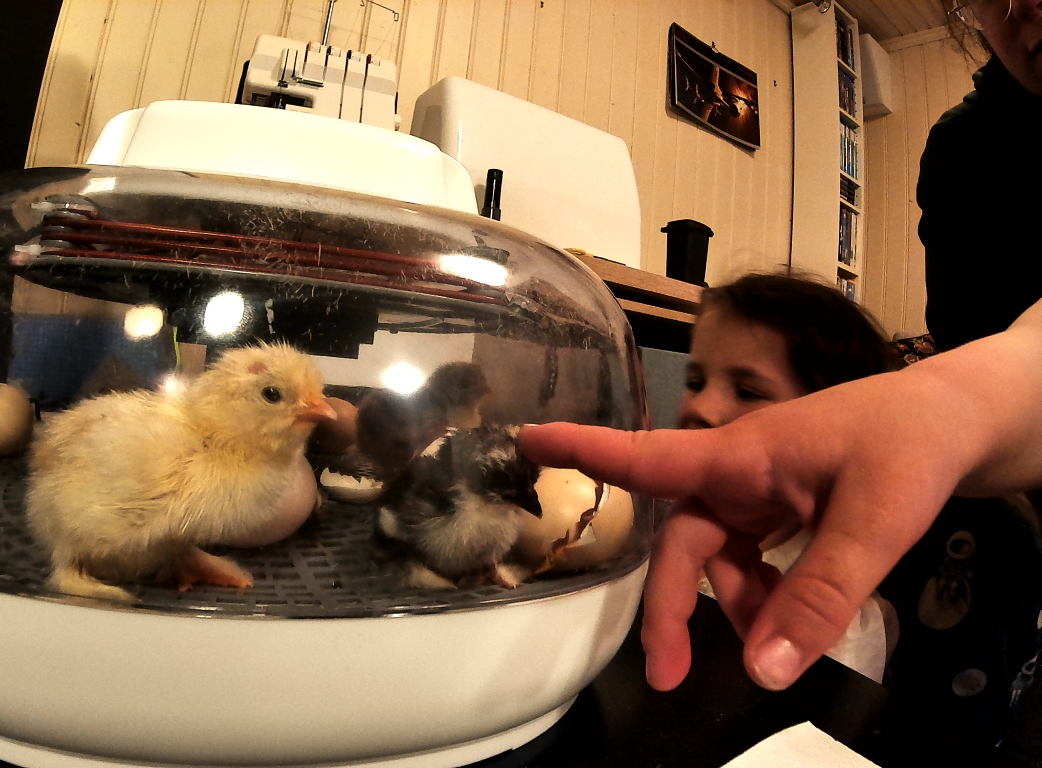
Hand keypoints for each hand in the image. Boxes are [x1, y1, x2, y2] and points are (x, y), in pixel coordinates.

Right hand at [518, 370, 977, 690]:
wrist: (960, 422)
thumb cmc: (910, 446)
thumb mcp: (873, 522)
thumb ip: (819, 595)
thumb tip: (762, 671)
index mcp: (739, 456)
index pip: (646, 458)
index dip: (583, 451)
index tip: (525, 442)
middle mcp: (736, 473)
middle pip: (684, 544)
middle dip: (675, 608)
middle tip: (667, 675)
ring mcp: (760, 492)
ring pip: (720, 559)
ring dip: (738, 607)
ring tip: (776, 647)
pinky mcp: (784, 508)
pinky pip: (754, 559)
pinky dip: (767, 594)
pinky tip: (795, 617)